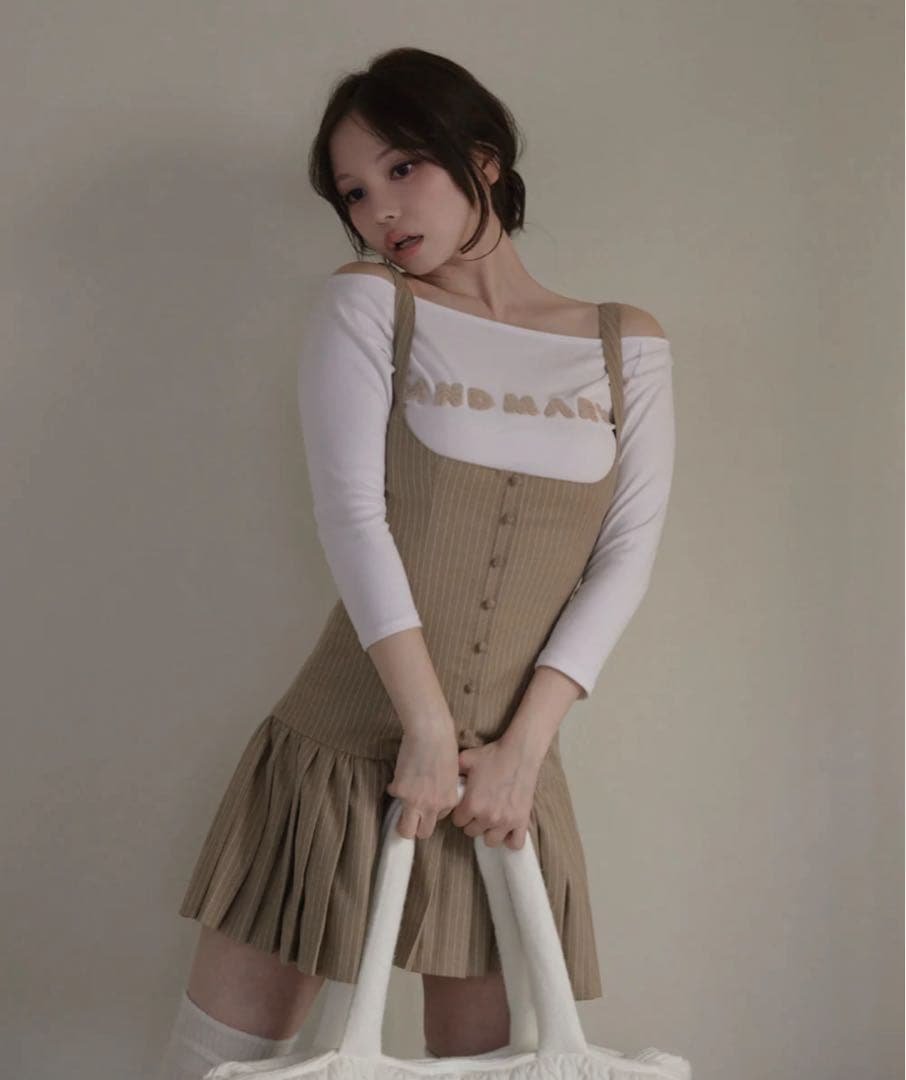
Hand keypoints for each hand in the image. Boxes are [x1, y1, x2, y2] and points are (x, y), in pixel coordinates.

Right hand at [386, 722, 460, 839]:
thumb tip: (433, 792)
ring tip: (401, 808)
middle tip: (411, 814)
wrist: (430, 733)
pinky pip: (394, 796)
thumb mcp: (452, 773)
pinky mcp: (400, 791)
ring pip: (406, 831)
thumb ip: (443, 788)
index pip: (438, 817)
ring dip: (402, 823)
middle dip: (416, 826)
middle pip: (424, 833)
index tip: (427, 797)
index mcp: (449, 801)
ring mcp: (415, 801)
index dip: (431, 808)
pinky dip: (394, 787)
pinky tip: (399, 775)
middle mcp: (433, 806)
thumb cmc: (444, 746)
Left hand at [451, 739, 540, 849]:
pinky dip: (510, 839)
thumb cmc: (492, 755)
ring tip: (491, 819)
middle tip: (479, 809)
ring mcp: (506, 821)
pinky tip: (506, 829)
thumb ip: (453, 773)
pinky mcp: (522, 821)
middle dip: (473, 821)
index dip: (460, 813)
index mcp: (471, 805)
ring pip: (491, 841)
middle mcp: (487, 817)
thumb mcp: (466, 760)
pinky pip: (515, 844)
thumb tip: (443, 781)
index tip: (465, 805)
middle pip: (472, 832)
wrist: (520, 753)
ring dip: (489, 831)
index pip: (458, 822)